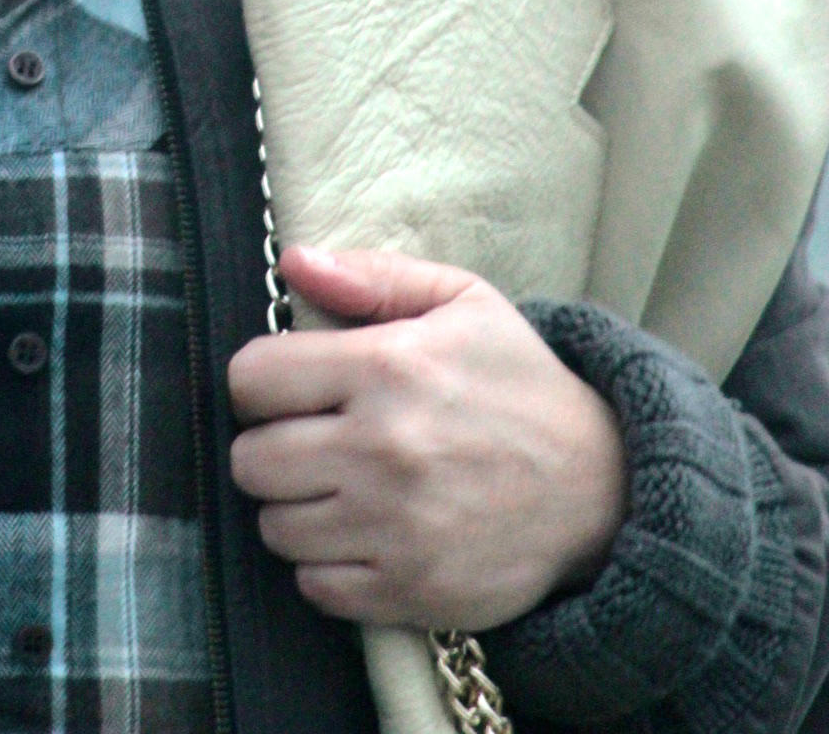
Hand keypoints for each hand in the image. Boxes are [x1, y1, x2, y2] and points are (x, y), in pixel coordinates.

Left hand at [227, 246, 626, 629]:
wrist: (601, 490)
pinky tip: (364, 535)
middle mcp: (382, 450)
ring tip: (340, 488)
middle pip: (250, 462)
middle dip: (270, 447)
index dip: (261, 382)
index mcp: (386, 368)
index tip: (289, 388)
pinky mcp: (411, 591)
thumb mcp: (462, 302)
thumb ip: (372, 276)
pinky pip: (314, 586)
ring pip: (275, 527)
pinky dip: (327, 565)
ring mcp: (395, 529)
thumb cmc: (521, 384)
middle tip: (312, 441)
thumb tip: (292, 261)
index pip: (250, 380)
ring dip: (296, 508)